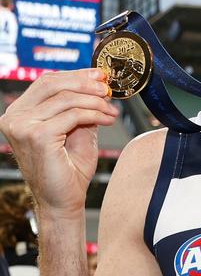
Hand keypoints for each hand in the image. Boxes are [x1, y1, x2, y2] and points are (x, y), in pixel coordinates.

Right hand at [0, 68, 118, 217]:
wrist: (64, 200)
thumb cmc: (68, 167)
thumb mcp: (76, 128)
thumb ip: (81, 105)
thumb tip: (98, 81)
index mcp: (19, 112)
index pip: (47, 81)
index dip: (76, 74)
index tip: (100, 75)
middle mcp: (15, 117)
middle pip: (53, 83)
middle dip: (86, 83)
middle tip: (108, 89)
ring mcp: (22, 126)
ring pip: (67, 99)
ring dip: (96, 102)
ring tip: (111, 111)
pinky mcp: (37, 136)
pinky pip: (73, 115)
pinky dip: (95, 114)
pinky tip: (107, 120)